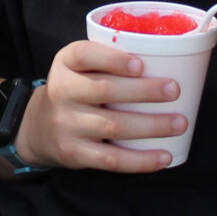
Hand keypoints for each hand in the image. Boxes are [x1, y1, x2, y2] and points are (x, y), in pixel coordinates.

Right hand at [14, 40, 181, 171]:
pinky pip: (110, 159)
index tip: (141, 65)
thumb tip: (169, 61)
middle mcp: (61, 91)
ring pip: (112, 125)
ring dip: (151, 126)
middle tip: (173, 91)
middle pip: (104, 89)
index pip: (85, 55)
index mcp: (65, 63)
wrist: (37, 127)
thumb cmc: (75, 90)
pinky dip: (140, 160)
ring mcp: (65, 124)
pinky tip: (164, 157)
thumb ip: (108, 60)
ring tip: (179, 123)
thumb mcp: (78, 67)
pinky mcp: (73, 153)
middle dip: (143, 91)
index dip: (113, 59)